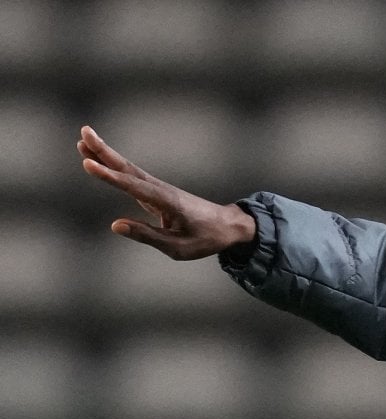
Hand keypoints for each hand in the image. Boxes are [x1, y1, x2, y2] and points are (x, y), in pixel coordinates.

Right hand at [78, 125, 255, 260]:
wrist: (228, 226)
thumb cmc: (206, 238)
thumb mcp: (178, 246)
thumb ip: (147, 235)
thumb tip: (116, 225)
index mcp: (167, 202)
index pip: (133, 187)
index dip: (109, 177)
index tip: (88, 164)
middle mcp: (161, 190)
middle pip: (128, 168)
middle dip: (104, 152)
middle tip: (83, 132)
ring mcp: (159, 189)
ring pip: (128, 170)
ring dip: (106, 155)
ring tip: (83, 140)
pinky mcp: (157, 193)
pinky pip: (132, 178)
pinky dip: (116, 168)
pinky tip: (102, 163)